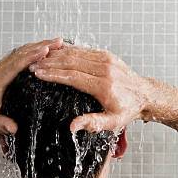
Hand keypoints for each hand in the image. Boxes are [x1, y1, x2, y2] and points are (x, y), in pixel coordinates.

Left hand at [0, 38, 63, 133]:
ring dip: (40, 45)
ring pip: (23, 51)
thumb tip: (12, 128)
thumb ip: (2, 125)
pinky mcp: (8, 66)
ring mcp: (4, 66)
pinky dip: (37, 49)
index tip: (45, 51)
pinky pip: (23, 54)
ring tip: (58, 43)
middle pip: (22, 53)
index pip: (16, 64)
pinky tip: (49, 49)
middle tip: (58, 42)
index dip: (31, 57)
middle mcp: (0, 69)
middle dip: (40, 46)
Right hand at [29, 45, 151, 132]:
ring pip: (76, 53)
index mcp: (104, 85)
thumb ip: (92, 123)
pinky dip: (68, 51)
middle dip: (49, 63)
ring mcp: (106, 59)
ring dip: (56, 55)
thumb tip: (72, 126)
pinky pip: (84, 50)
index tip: (37, 74)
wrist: (145, 95)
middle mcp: (105, 69)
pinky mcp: (107, 55)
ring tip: (39, 58)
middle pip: (71, 62)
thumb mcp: (112, 122)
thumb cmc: (128, 110)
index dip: (53, 74)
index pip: (72, 76)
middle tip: (32, 65)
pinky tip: (55, 52)